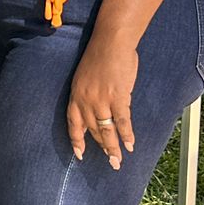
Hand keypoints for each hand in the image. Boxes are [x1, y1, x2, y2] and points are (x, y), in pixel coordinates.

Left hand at [67, 32, 138, 167]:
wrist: (110, 42)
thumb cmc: (100, 56)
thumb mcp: (85, 77)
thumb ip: (89, 95)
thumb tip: (98, 110)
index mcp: (75, 95)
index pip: (73, 124)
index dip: (76, 140)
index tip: (79, 154)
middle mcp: (85, 101)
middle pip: (93, 130)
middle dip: (101, 147)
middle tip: (110, 162)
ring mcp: (101, 100)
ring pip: (106, 130)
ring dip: (113, 148)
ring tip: (118, 160)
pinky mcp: (118, 97)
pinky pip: (122, 121)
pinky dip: (127, 134)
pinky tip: (130, 144)